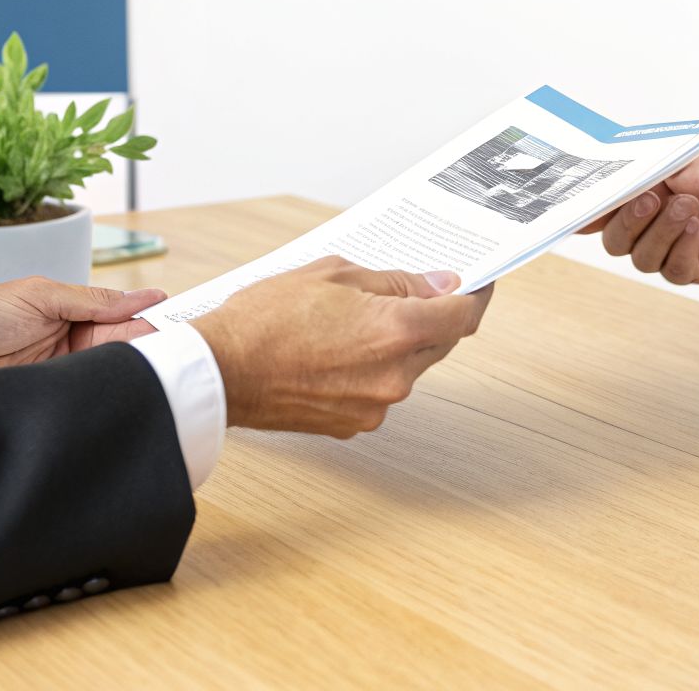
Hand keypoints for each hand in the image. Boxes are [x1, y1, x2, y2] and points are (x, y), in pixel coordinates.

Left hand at [0, 277, 166, 404]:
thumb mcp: (36, 296)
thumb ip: (92, 300)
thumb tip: (148, 295)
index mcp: (72, 316)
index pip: (127, 320)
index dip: (155, 324)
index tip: (185, 329)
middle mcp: (71, 350)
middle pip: (125, 354)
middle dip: (150, 355)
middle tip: (179, 360)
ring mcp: (60, 382)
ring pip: (107, 382)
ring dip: (126, 381)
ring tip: (156, 383)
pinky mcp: (46, 412)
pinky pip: (81, 409)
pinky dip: (99, 406)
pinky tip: (121, 406)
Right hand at [189, 255, 493, 436]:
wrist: (221, 372)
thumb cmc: (267, 318)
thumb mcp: (335, 274)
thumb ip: (394, 281)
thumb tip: (436, 286)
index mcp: (398, 330)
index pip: (464, 315)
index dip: (476, 295)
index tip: (477, 283)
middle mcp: (396, 375)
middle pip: (439, 343)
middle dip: (432, 317)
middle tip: (412, 291)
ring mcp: (376, 405)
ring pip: (409, 368)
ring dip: (397, 344)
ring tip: (355, 321)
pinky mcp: (354, 424)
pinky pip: (380, 391)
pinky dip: (372, 370)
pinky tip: (339, 351)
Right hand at [580, 137, 698, 284]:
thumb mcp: (684, 153)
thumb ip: (644, 168)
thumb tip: (608, 182)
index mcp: (637, 191)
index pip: (596, 207)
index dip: (581, 211)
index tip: (576, 207)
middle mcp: (647, 222)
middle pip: (611, 239)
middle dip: (628, 220)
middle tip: (653, 198)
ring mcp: (668, 247)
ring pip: (639, 257)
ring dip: (662, 230)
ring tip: (690, 205)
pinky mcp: (690, 268)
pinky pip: (671, 270)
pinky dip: (683, 248)